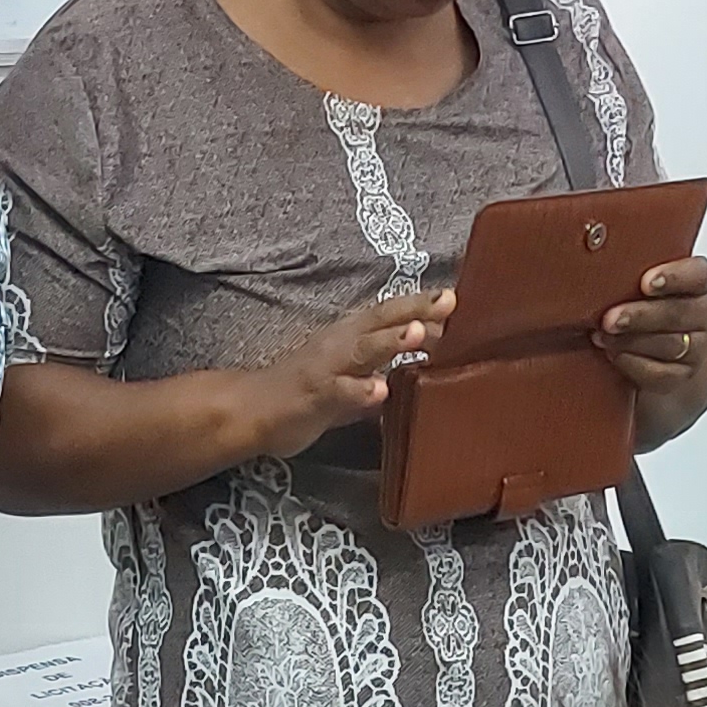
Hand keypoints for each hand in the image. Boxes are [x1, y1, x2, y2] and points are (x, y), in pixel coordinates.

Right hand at [247, 287, 454, 458]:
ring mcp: (327, 368)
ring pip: (362, 351)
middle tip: (449, 301)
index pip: (389, 314)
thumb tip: (430, 354)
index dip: (420, 304)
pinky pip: (339, 393)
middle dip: (415, 310)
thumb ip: (386, 364)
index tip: (453, 296)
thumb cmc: (307, 392)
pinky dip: (359, 391)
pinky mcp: (314, 396)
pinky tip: (379, 392)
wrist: (253, 410)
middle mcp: (340, 344)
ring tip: (420, 334)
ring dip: (391, 341)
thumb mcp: (353, 375)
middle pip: (381, 321)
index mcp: (350, 335)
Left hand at [596, 254, 706, 431]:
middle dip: (640, 316)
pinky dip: (633, 364)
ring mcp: (696, 347)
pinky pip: (659, 374)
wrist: (665, 351)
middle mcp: (702, 314)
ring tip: (603, 335)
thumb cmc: (648, 304)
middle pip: (677, 313)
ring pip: (669, 345)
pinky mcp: (681, 376)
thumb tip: (593, 251)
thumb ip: (632, 269)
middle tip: (610, 318)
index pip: (696, 275)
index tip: (645, 282)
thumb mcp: (644, 280)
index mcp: (697, 283)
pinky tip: (613, 354)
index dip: (673, 277)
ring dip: (631, 341)